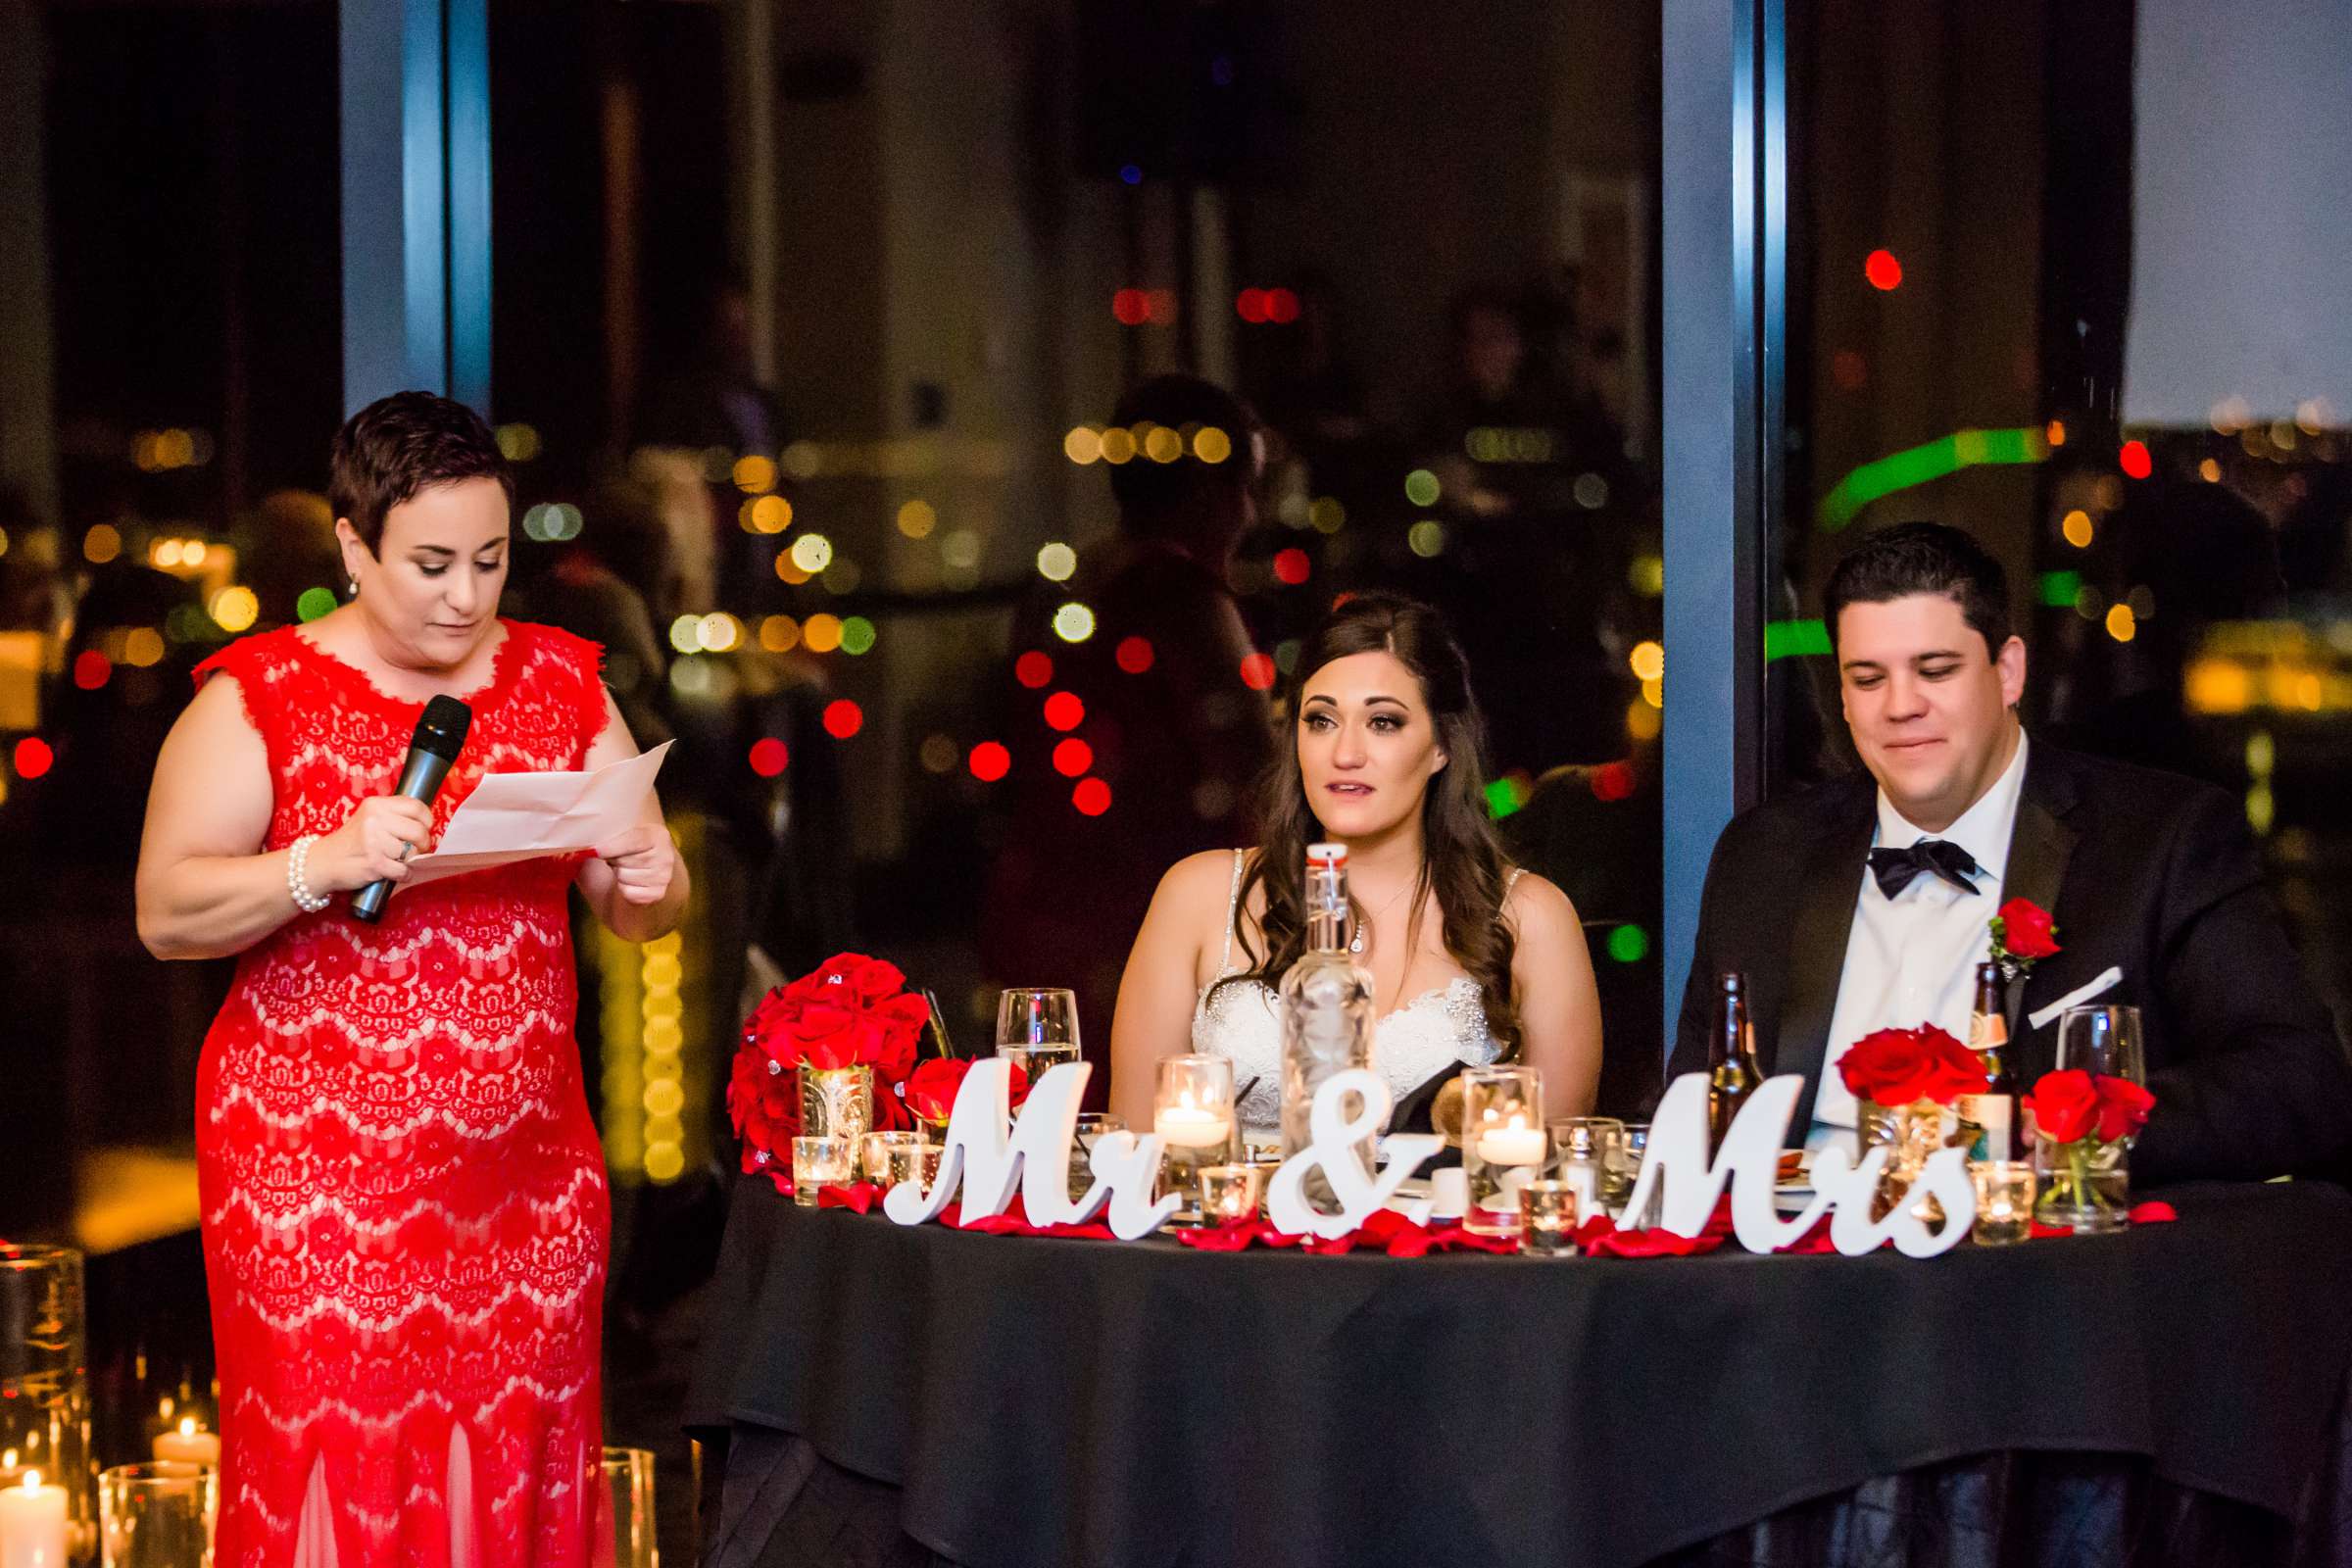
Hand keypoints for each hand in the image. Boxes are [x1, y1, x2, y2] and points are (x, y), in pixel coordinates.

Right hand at [313, 794, 436, 892]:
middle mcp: (375, 820)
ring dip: (408, 861)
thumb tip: (426, 823)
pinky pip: (403, 870)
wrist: (323, 862)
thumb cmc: (352, 841)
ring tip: (394, 860)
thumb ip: (394, 815)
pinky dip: (403, 875)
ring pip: (412, 853)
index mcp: (376, 805)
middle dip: (422, 844)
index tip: (424, 828)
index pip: (417, 807)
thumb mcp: (370, 817)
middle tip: (414, 849)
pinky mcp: (374, 863)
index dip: (427, 821)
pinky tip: (393, 872)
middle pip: (419, 831)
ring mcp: (374, 842)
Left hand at [593, 822, 679, 906]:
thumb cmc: (624, 849)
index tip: (594, 850)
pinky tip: (629, 882)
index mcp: (657, 835)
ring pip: (625, 877)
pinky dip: (623, 889)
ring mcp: (664, 877)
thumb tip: (582, 842)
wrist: (641, 868)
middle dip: (613, 860)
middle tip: (614, 857)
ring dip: (618, 874)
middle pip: (625, 860)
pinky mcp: (658, 894)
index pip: (634, 840)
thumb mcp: (620, 835)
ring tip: (623, 869)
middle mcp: (666, 856)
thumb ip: (606, 835)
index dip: (611, 846)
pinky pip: (629, 893)